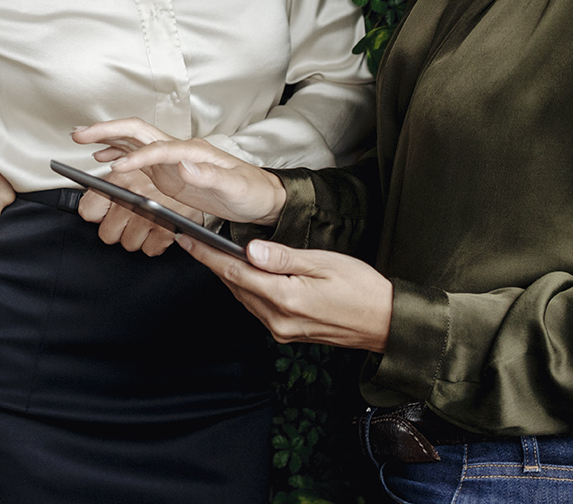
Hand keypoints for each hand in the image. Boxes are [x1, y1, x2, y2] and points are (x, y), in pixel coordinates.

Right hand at [72, 118, 286, 224]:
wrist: (261, 198)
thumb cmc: (251, 191)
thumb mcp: (235, 187)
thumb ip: (210, 175)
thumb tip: (184, 164)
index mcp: (192, 150)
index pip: (157, 148)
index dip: (135, 157)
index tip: (115, 168)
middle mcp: (178, 150)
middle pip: (137, 132)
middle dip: (107, 131)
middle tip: (80, 135)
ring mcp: (171, 160)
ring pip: (133, 141)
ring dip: (107, 138)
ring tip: (82, 140)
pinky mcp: (168, 172)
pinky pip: (136, 158)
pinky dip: (117, 154)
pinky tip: (103, 158)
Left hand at [75, 165, 189, 257]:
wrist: (202, 176)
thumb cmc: (164, 172)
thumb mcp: (132, 171)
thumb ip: (108, 187)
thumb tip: (87, 206)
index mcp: (119, 180)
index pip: (88, 212)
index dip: (97, 214)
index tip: (103, 213)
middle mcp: (132, 198)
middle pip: (107, 234)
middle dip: (117, 228)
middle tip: (128, 217)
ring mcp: (149, 216)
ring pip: (128, 244)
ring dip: (136, 236)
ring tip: (145, 219)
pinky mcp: (166, 231)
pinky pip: (149, 250)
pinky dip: (154, 243)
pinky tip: (157, 227)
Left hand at [176, 234, 392, 351]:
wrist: (386, 324)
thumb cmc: (362, 288)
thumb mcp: (325, 263)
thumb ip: (284, 257)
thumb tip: (250, 250)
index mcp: (285, 298)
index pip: (234, 273)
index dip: (207, 255)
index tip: (186, 239)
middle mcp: (278, 319)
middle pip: (234, 286)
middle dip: (213, 263)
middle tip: (193, 240)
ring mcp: (281, 330)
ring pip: (244, 298)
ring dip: (228, 276)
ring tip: (212, 253)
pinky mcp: (287, 334)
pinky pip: (257, 308)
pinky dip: (246, 289)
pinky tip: (244, 274)